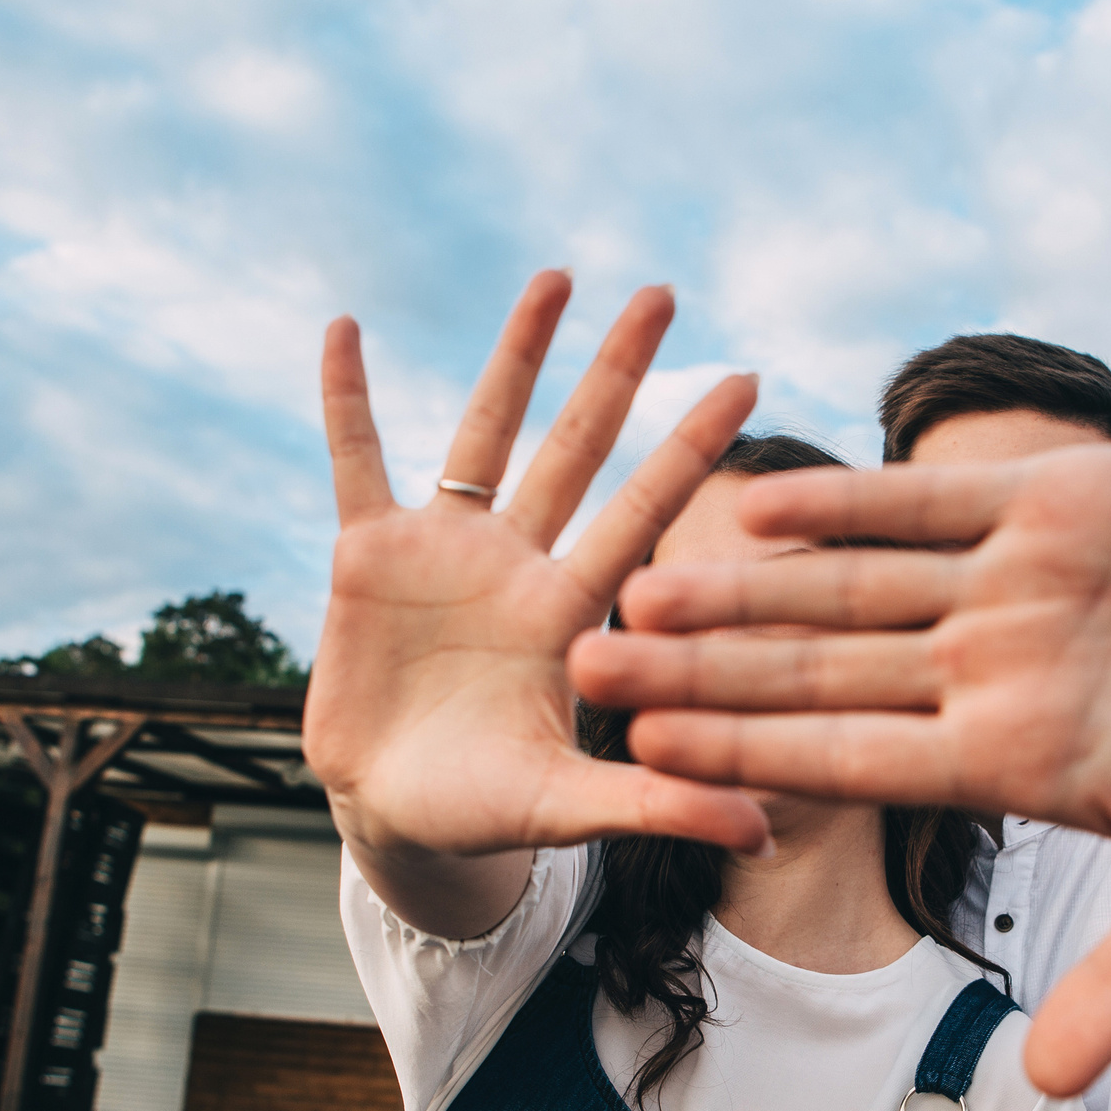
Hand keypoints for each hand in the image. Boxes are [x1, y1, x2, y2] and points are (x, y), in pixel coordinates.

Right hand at [305, 272, 769, 933]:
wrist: (393, 812)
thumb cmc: (486, 811)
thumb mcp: (568, 810)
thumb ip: (657, 806)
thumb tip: (766, 834)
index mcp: (570, 613)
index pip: (642, 513)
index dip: (688, 448)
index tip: (747, 378)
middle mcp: (518, 563)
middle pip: (578, 449)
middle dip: (618, 372)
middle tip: (665, 292)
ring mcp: (445, 550)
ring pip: (486, 432)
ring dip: (517, 355)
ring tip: (558, 276)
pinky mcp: (367, 554)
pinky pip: (357, 460)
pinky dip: (349, 400)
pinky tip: (344, 327)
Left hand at [567, 446, 1110, 1095]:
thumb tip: (1051, 1093)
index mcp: (1008, 759)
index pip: (848, 762)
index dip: (747, 756)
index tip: (645, 761)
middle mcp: (985, 671)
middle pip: (814, 674)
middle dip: (701, 669)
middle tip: (578, 664)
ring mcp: (1008, 587)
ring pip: (847, 586)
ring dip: (744, 584)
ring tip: (636, 576)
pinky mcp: (1051, 504)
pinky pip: (927, 507)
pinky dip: (848, 502)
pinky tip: (754, 501)